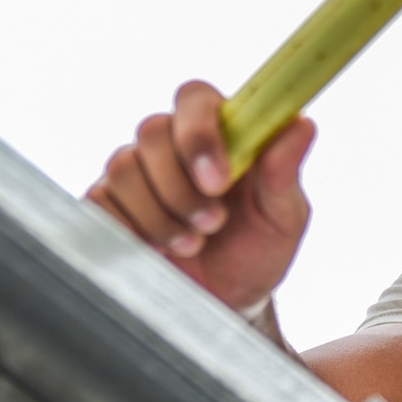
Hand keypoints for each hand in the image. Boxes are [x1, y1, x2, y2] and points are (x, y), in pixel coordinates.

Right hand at [86, 80, 314, 315]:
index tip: (217, 180)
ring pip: (123, 168)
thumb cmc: (257, 250)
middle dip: (181, 186)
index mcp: (220, 131)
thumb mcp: (282, 216)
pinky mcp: (106, 205)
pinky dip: (130, 230)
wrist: (225, 302)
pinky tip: (158, 251)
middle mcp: (172, 144)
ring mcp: (135, 172)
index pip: (195, 99)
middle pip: (152, 131)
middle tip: (212, 224)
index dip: (199, 134)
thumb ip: (283, 171)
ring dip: (160, 214)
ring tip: (193, 244)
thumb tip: (302, 124)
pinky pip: (99, 202)